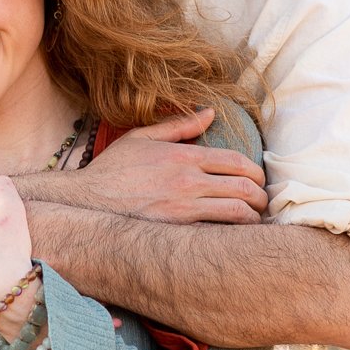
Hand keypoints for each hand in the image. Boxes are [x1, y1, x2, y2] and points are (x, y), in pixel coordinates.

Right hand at [48, 108, 267, 223]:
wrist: (85, 202)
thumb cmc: (112, 170)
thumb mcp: (142, 137)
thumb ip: (179, 125)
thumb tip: (210, 112)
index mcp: (184, 155)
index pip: (235, 160)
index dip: (255, 171)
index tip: (258, 179)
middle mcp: (188, 180)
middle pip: (242, 186)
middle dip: (260, 194)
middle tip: (263, 201)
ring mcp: (183, 207)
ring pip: (235, 211)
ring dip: (253, 216)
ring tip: (257, 220)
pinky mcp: (176, 230)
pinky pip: (216, 232)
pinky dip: (232, 233)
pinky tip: (237, 237)